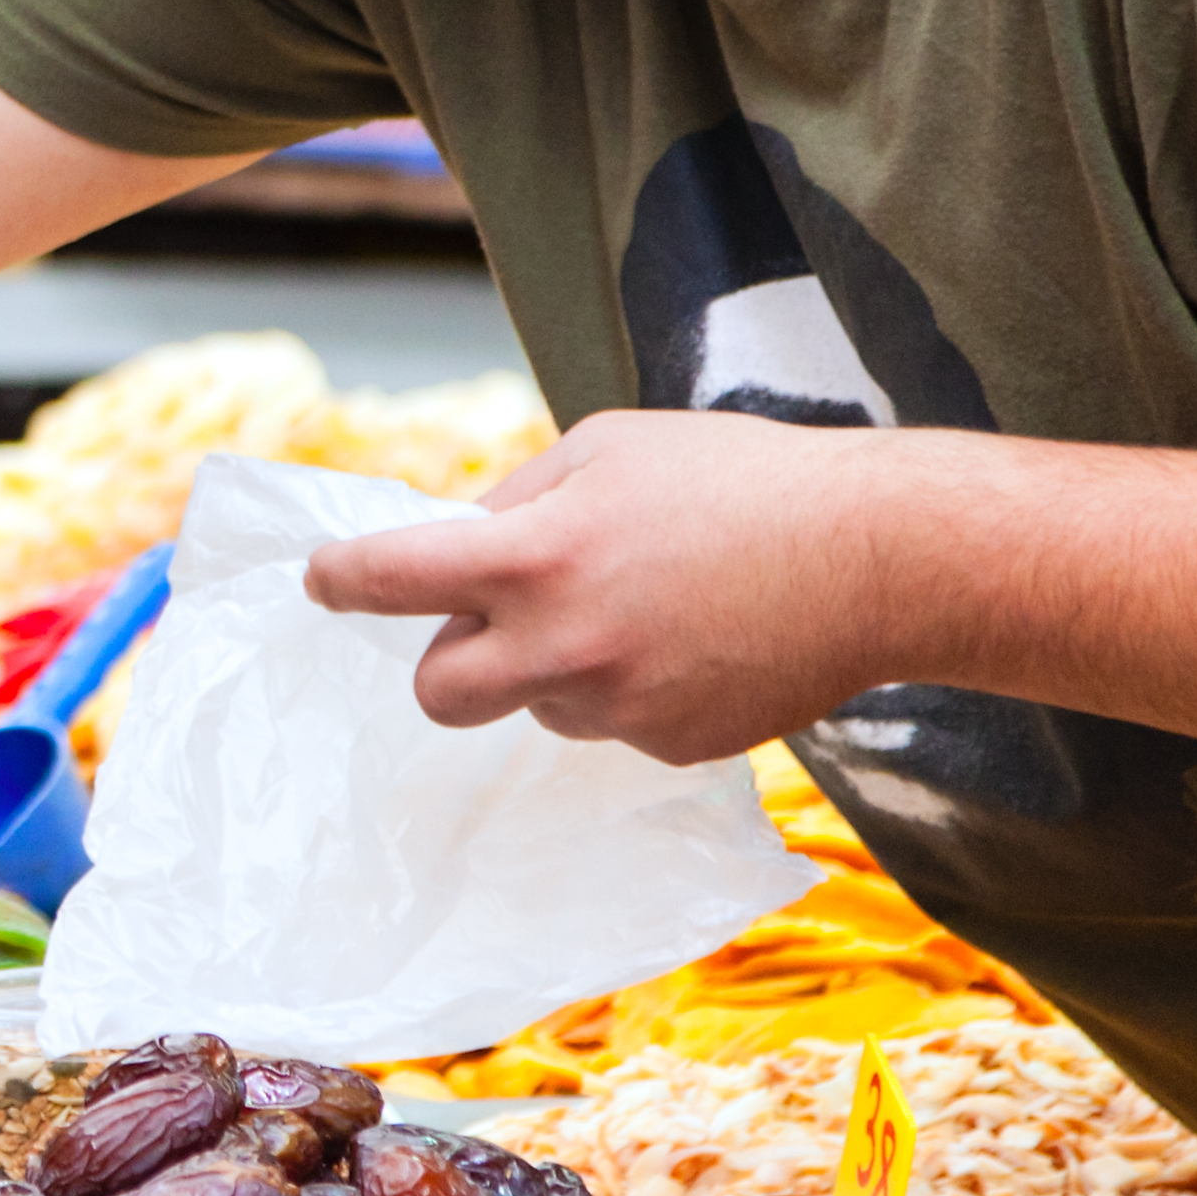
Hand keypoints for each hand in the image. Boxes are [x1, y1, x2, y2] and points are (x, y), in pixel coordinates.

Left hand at [295, 411, 909, 761]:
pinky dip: (625, 690)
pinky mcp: (671, 747)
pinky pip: (609, 725)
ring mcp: (619, 708)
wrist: (876, 559)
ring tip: (637, 606)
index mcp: (535, 556)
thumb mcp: (608, 449)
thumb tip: (456, 543)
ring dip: (551, 668)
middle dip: (444, 660)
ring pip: (534, 706)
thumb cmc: (738, 481)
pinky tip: (686, 641)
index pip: (391, 580)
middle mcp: (564, 645)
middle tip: (481, 622)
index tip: (320, 583)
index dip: (340, 581)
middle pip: (436, 694)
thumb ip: (517, 501)